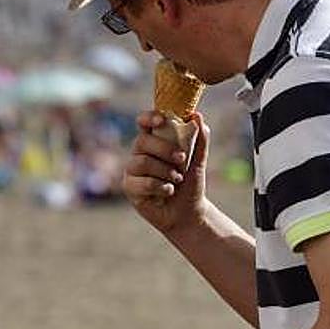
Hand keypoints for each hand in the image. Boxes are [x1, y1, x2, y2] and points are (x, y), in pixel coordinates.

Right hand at [122, 111, 209, 234]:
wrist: (188, 212)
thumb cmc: (190, 184)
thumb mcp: (199, 160)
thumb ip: (199, 138)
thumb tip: (197, 116)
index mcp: (154, 141)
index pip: (144, 123)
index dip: (148, 117)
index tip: (161, 120)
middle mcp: (140, 153)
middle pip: (142, 141)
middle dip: (164, 149)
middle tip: (182, 160)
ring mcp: (132, 170)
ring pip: (142, 162)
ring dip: (165, 171)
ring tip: (177, 179)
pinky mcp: (130, 187)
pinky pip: (142, 182)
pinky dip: (160, 187)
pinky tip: (168, 191)